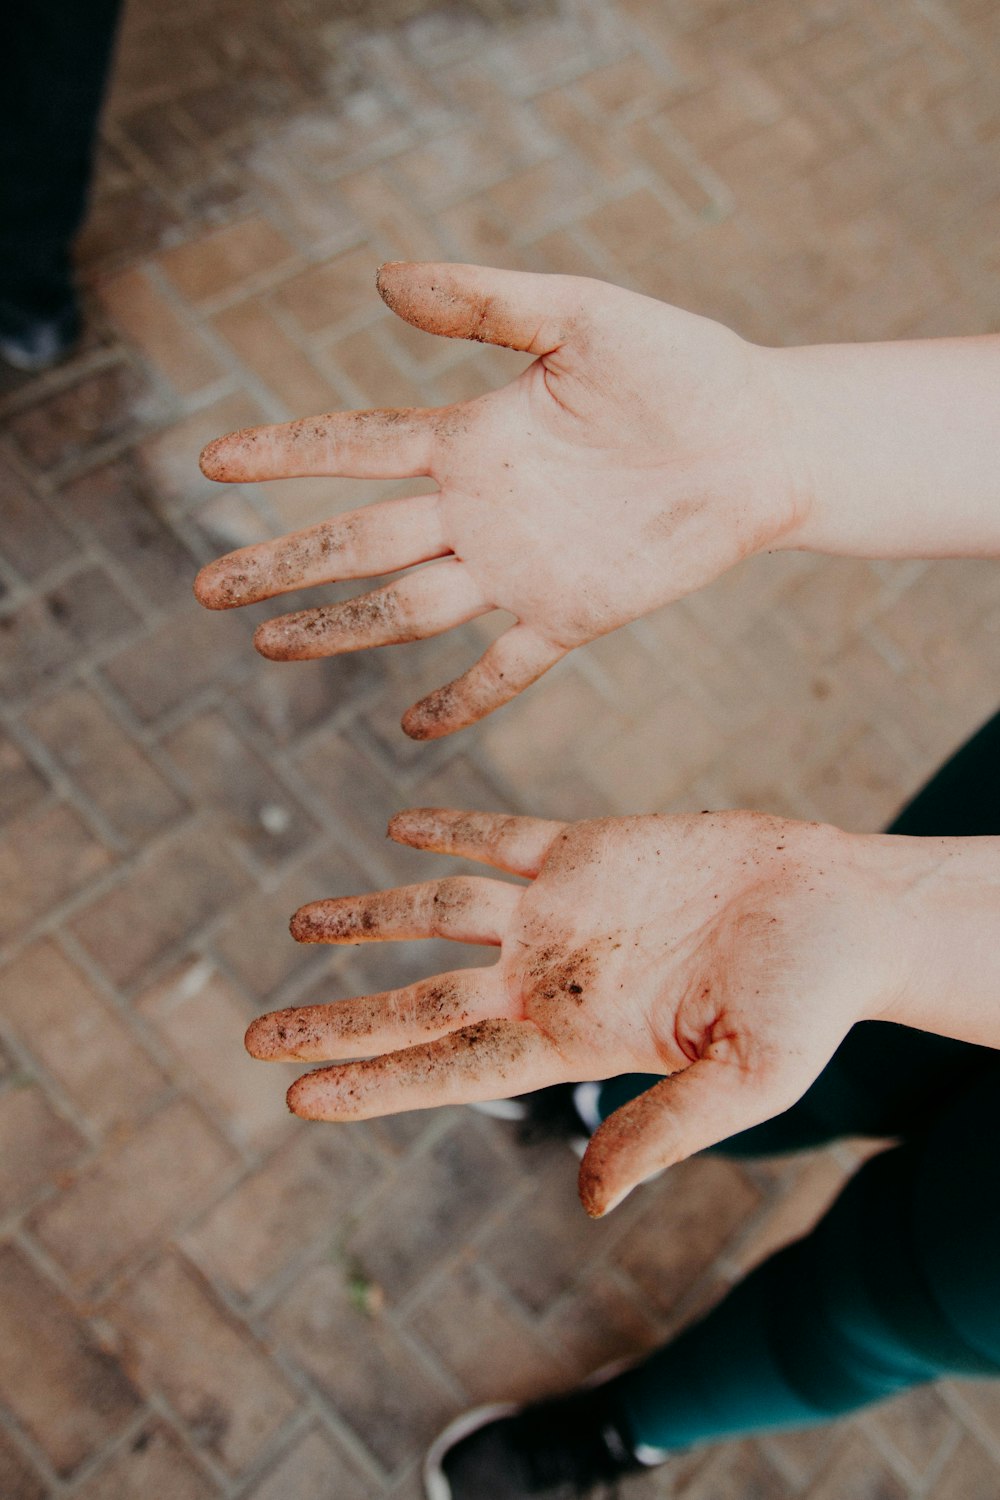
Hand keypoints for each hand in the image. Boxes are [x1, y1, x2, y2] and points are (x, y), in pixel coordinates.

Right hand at [194, 263, 797, 737]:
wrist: (762, 439)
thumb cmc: (681, 366)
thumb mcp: (581, 317)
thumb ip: (488, 304)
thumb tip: (382, 282)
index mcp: (473, 438)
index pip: (354, 448)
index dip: (283, 456)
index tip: (212, 465)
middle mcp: (482, 510)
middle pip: (359, 544)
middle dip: (283, 564)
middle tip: (211, 588)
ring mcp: (521, 569)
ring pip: (408, 609)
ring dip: (341, 630)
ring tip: (274, 649)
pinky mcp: (573, 614)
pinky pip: (505, 668)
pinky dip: (462, 698)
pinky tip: (414, 728)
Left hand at [245, 807, 916, 1215]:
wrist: (845, 907)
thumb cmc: (811, 1000)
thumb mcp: (746, 1083)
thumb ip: (661, 1133)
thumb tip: (586, 1204)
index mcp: (576, 1037)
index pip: (451, 1066)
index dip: (374, 1081)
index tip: (296, 1096)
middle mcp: (551, 976)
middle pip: (420, 998)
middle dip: (341, 1016)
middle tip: (257, 1035)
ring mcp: (564, 910)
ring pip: (440, 909)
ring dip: (370, 913)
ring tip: (299, 921)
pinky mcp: (592, 847)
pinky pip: (502, 835)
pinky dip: (451, 828)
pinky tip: (398, 831)